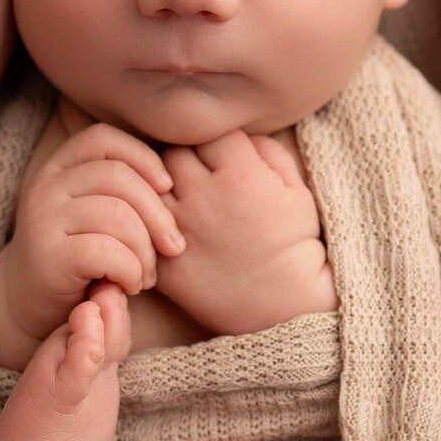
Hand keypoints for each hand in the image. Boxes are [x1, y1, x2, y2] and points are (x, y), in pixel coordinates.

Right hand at [0, 125, 183, 366]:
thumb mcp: (99, 214)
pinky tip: (130, 286)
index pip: (103, 139)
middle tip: (172, 248)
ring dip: (146, 251)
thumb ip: (122, 191)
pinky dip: (131, 271)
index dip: (142, 157)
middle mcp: (46, 186)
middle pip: (119, 177)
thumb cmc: (81, 259)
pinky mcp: (47, 255)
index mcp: (59, 167)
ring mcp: (42, 218)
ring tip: (147, 275)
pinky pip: (108, 252)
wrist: (33, 308)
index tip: (168, 188)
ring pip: (118, 216)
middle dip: (158, 214)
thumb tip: (170, 182)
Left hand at [155, 130, 336, 332]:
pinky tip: (168, 232)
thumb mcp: (297, 190)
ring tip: (185, 206)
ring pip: (152, 188)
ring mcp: (180, 229)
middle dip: (188, 164)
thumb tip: (238, 136)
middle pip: (175, 154)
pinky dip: (151, 226)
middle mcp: (205, 196)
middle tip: (202, 183)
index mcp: (241, 173)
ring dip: (164, 192)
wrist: (284, 307)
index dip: (218, 146)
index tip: (226, 165)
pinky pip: (143, 228)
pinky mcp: (165, 261)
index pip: (210, 134)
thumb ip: (267, 151)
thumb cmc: (294, 244)